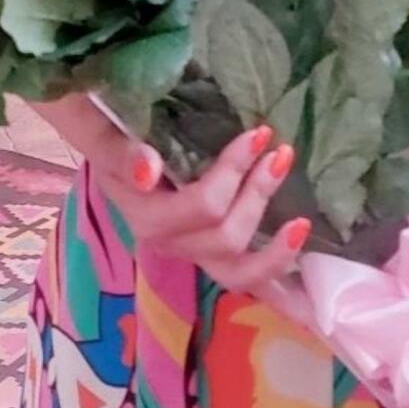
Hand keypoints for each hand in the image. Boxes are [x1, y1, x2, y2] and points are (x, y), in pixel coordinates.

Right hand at [33, 93, 309, 292]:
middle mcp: (168, 241)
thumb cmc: (113, 132)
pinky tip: (298, 246)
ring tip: (301, 219)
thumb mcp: (107, 135)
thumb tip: (147, 170)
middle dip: (258, 194)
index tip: (258, 132)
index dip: (234, 172)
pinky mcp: (207, 250)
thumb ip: (121, 151)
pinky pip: (241, 275)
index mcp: (145, 214)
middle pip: (224, 237)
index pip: (200, 206)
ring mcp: (190, 250)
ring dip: (274, 245)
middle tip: (281, 150)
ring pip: (236, 271)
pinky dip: (273, 265)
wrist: (109, 143)